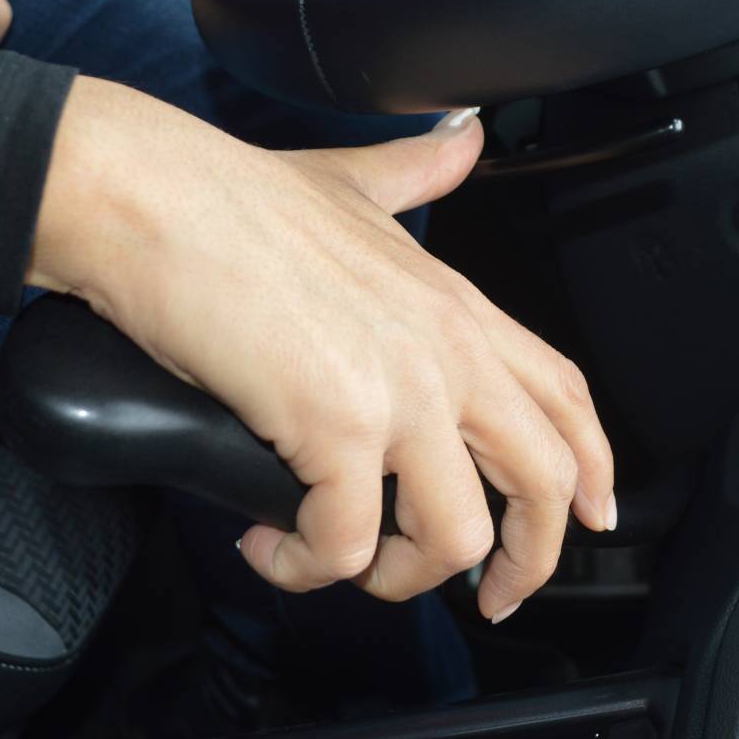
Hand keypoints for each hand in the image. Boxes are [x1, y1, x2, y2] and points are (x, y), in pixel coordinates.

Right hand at [28, 78, 616, 620]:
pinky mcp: (335, 424)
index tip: (588, 517)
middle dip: (529, 560)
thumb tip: (459, 141)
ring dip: (400, 576)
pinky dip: (305, 566)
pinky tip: (264, 543)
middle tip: (490, 597)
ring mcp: (399, 388)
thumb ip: (416, 172)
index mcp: (458, 305)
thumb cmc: (232, 195)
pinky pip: (344, 544)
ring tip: (341, 560)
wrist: (149, 196)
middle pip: (543, 481)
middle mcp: (449, 350)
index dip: (589, 467)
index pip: (564, 397)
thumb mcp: (351, 183)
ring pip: (456, 536)